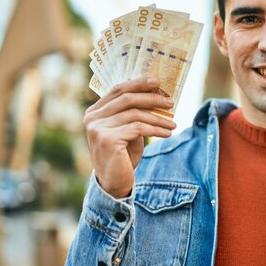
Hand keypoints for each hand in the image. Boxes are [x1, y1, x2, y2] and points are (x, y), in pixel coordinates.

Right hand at [83, 77, 175, 197]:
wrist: (114, 183)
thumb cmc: (123, 155)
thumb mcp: (127, 129)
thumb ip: (132, 112)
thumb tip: (154, 93)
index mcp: (94, 112)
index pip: (118, 90)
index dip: (138, 84)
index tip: (157, 82)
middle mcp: (92, 118)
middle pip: (127, 99)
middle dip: (152, 99)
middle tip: (170, 103)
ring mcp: (98, 128)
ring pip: (135, 114)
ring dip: (158, 118)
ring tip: (173, 124)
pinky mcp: (108, 139)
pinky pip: (138, 128)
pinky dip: (156, 129)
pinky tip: (167, 133)